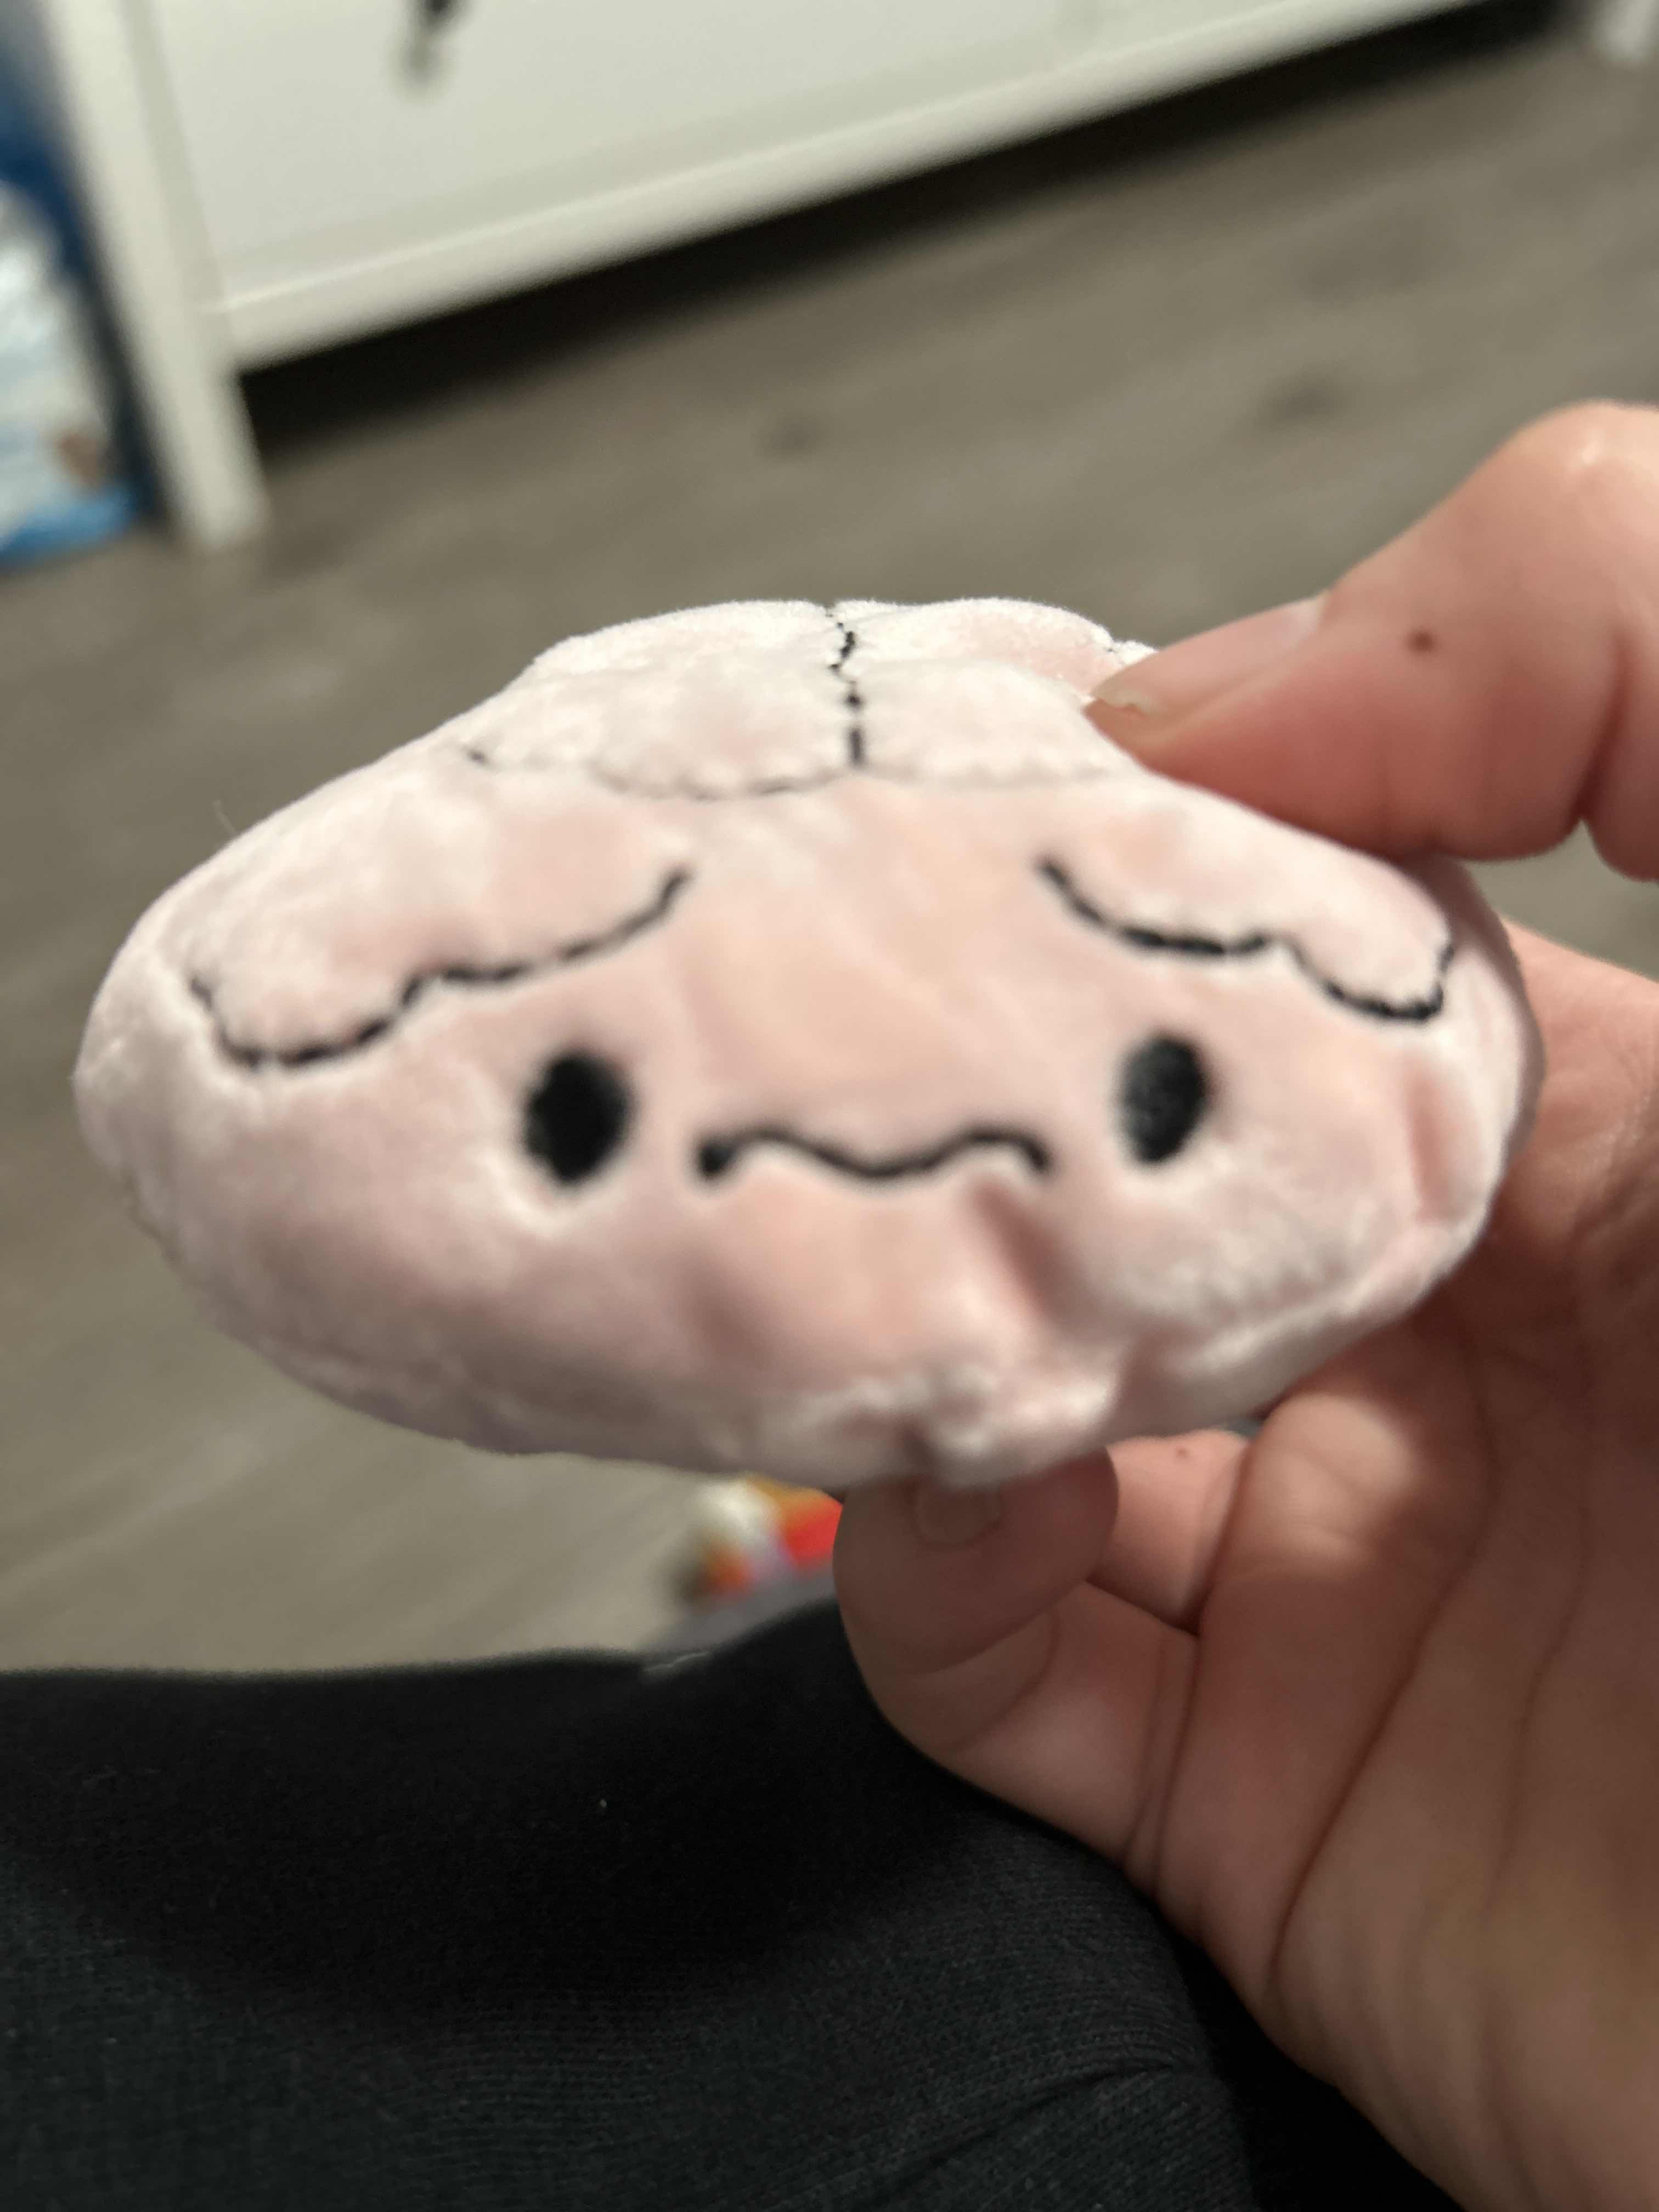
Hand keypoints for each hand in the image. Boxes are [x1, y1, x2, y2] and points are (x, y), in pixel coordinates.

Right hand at [834, 405, 1658, 2211]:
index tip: (937, 813)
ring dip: (899, 1318)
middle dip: (945, 1096)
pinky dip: (916, 1551)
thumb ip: (1621, 658)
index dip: (1092, 870)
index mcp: (1584, 1130)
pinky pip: (989, 1651)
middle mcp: (1447, 1336)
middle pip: (1106, 1176)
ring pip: (1008, 1396)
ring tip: (858, 1253)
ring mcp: (1342, 1568)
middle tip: (799, 1018)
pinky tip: (954, 1471)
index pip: (1252, 951)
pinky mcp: (1251, 1799)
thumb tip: (1187, 701)